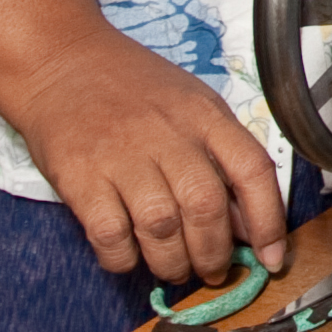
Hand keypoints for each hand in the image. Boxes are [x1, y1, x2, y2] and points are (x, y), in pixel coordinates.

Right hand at [0, 27, 292, 287]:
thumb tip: (247, 225)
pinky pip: (110, 235)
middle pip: (206, 206)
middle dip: (214, 254)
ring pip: (161, 228)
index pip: (252, 170)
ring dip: (173, 263)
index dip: (268, 221)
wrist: (59, 59)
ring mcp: (121, 154)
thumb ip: (220, 158)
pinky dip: (124, 259)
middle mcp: (167, 133)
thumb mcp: (189, 105)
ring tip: (174, 270)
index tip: (272, 258)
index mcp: (204, 114)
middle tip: (212, 272)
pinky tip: (128, 257)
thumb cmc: (131, 87)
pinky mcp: (79, 176)